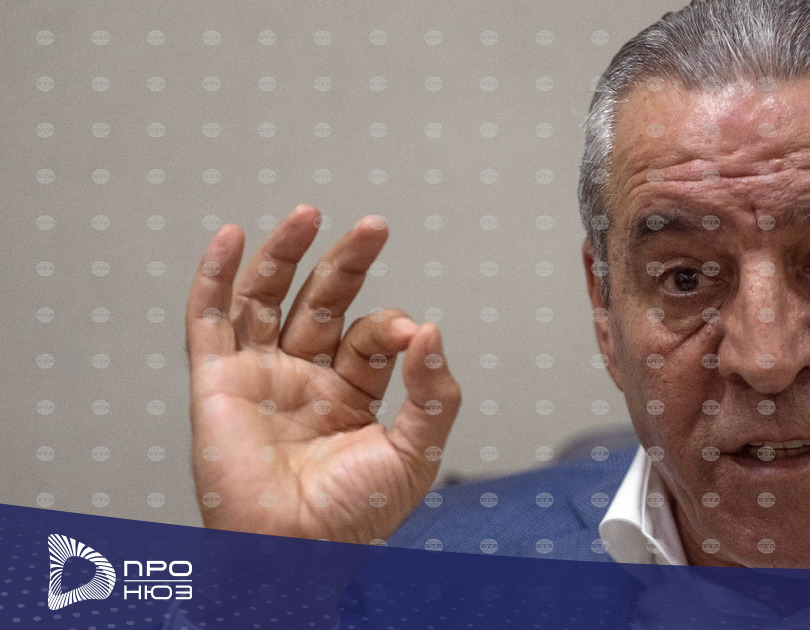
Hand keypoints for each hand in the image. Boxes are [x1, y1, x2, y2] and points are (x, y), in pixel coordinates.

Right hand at [185, 205, 460, 543]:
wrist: (296, 553)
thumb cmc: (355, 518)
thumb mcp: (416, 453)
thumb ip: (433, 393)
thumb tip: (434, 333)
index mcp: (352, 393)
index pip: (373, 337)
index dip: (394, 327)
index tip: (413, 337)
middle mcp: (305, 379)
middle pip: (323, 302)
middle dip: (347, 262)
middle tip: (375, 227)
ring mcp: (261, 377)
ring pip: (268, 300)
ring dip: (285, 254)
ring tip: (310, 213)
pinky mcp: (218, 384)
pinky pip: (209, 322)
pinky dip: (214, 278)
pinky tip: (232, 239)